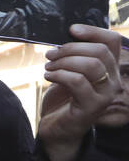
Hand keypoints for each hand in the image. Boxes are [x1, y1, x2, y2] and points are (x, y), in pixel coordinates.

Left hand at [38, 24, 121, 160]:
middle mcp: (113, 81)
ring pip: (91, 65)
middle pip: (99, 51)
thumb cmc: (62, 100)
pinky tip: (47, 77)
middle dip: (71, 48)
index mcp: (110, 69)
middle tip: (51, 55)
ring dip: (64, 62)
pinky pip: (78, 82)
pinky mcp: (92, 107)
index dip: (93, 31)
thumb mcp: (69, 72)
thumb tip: (66, 36)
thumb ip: (73, 57)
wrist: (56, 130)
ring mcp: (105, 95)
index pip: (112, 41)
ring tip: (48, 67)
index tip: (71, 29)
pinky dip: (59, 75)